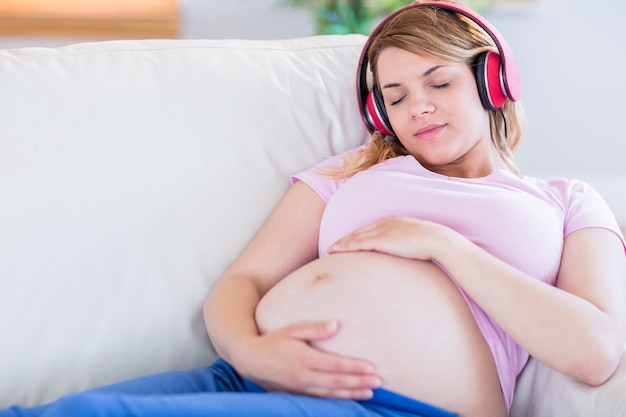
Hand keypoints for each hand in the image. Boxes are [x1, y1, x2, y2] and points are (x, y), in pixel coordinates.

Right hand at [237, 321, 381, 398]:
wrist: (250, 360)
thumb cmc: (273, 340)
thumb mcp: (292, 329)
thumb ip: (314, 329)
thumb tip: (336, 325)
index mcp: (303, 358)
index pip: (335, 365)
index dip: (354, 367)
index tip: (371, 367)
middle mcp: (303, 376)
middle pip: (337, 382)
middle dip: (359, 382)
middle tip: (379, 382)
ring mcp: (300, 388)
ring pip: (331, 394)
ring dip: (352, 393)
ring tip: (370, 392)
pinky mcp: (297, 394)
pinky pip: (322, 399)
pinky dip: (338, 399)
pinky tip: (350, 398)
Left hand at [328, 216, 449, 259]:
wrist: (437, 240)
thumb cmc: (430, 242)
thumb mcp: (414, 239)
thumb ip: (404, 242)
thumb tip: (403, 252)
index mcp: (391, 221)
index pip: (367, 229)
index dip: (354, 236)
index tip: (345, 243)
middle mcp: (383, 223)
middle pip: (358, 232)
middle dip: (344, 240)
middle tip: (331, 248)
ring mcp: (381, 230)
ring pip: (355, 237)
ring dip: (341, 244)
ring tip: (330, 251)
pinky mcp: (382, 240)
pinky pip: (359, 243)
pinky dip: (346, 247)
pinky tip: (337, 251)